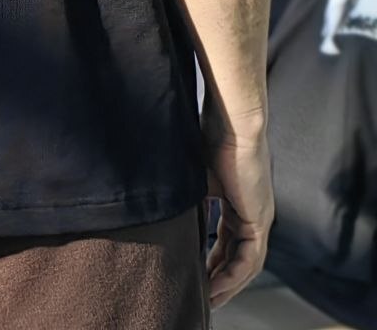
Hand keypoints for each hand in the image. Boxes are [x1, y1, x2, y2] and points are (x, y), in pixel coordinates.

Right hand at [203, 132, 274, 309]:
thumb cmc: (209, 137)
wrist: (230, 123)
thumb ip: (188, 197)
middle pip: (237, 256)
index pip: (226, 239)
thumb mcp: (194, 175)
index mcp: (237, 200)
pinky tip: (216, 287)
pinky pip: (250, 260)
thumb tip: (163, 212)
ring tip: (208, 299)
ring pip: (246, 263)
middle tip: (201, 295)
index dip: (211, 259)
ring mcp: (258, 216)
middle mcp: (252, 211)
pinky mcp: (260, 219)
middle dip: (219, 278)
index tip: (195, 273)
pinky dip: (234, 276)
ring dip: (227, 283)